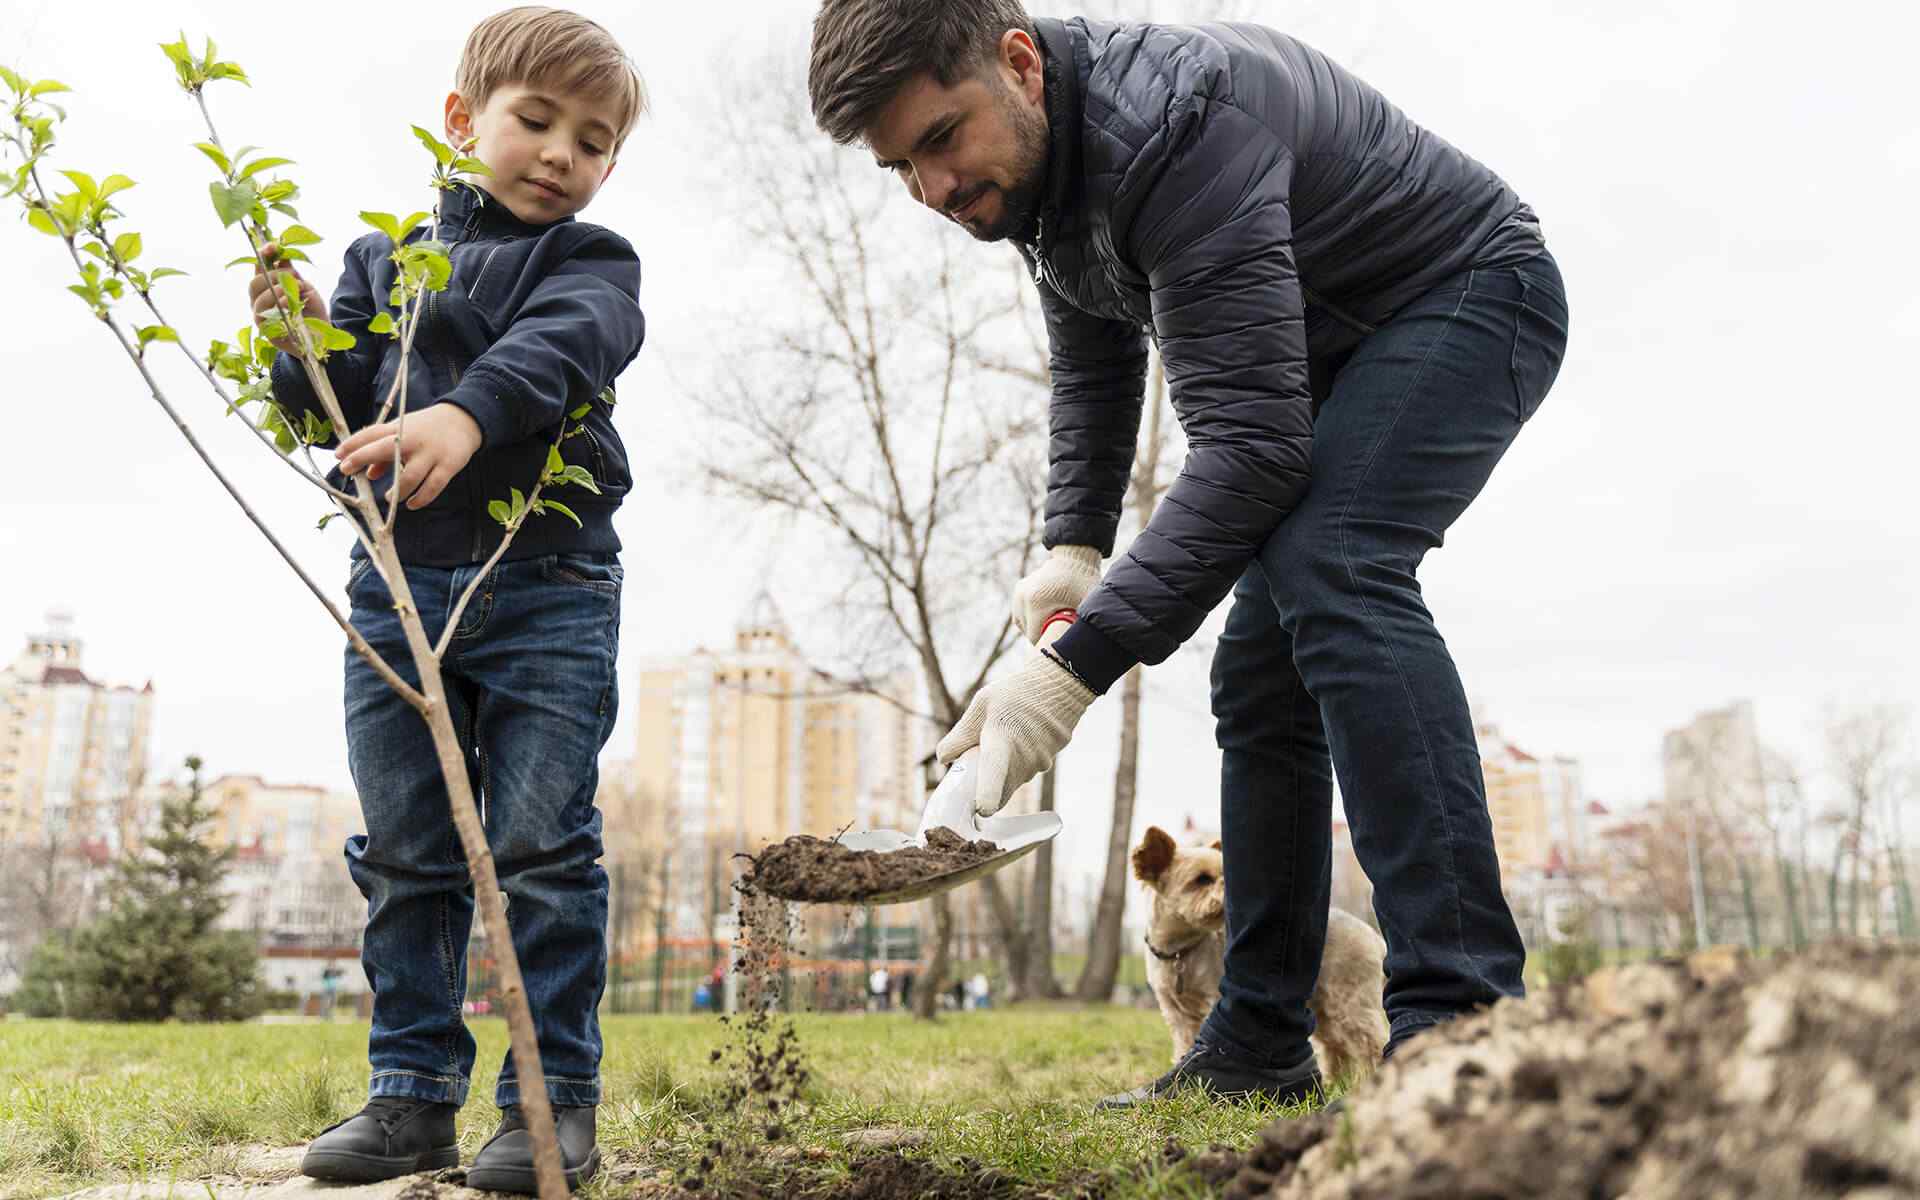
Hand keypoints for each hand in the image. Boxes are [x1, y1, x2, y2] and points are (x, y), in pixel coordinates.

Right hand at [247, 242, 326, 354]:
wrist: (321, 335)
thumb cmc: (310, 310)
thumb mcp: (303, 286)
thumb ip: (290, 271)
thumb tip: (280, 249)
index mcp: (266, 288)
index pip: (258, 268)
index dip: (263, 255)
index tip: (273, 247)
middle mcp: (259, 301)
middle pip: (254, 282)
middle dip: (273, 275)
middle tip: (293, 278)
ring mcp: (261, 316)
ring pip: (258, 298)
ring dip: (277, 290)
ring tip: (294, 291)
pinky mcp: (266, 330)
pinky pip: (265, 315)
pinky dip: (279, 304)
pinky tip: (290, 302)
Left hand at [334, 405, 483, 509]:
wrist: (464, 420)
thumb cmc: (427, 429)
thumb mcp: (404, 433)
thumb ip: (385, 453)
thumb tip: (369, 474)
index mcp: (401, 428)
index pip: (372, 433)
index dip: (353, 444)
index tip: (338, 456)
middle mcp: (413, 439)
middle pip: (384, 449)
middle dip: (362, 458)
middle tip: (348, 471)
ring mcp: (431, 453)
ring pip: (409, 477)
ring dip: (396, 491)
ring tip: (388, 498)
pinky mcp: (448, 466)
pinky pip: (432, 487)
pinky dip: (420, 499)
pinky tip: (412, 504)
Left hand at [936, 649, 1094, 815]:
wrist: (1059, 686)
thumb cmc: (1016, 693)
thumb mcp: (982, 704)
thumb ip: (962, 733)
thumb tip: (944, 758)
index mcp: (1002, 737)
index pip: (994, 770)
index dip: (988, 793)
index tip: (982, 810)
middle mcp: (1023, 757)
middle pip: (998, 789)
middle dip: (984, 787)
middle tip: (978, 760)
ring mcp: (1039, 763)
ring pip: (1012, 782)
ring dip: (1002, 773)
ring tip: (1005, 740)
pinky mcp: (1048, 765)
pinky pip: (1025, 774)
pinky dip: (1017, 766)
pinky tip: (1020, 741)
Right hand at [1012, 545, 1101, 642]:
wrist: (1075, 557)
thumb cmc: (1084, 582)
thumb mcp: (1086, 606)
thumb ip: (1083, 627)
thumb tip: (1080, 650)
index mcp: (1036, 603)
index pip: (1034, 637)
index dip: (1048, 642)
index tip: (1062, 642)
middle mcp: (1022, 597)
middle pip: (1027, 632)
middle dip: (1042, 635)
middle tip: (1061, 633)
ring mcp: (1019, 592)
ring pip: (1021, 624)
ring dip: (1034, 628)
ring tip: (1052, 625)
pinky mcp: (1019, 589)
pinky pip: (1020, 613)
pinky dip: (1030, 619)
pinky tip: (1044, 617)